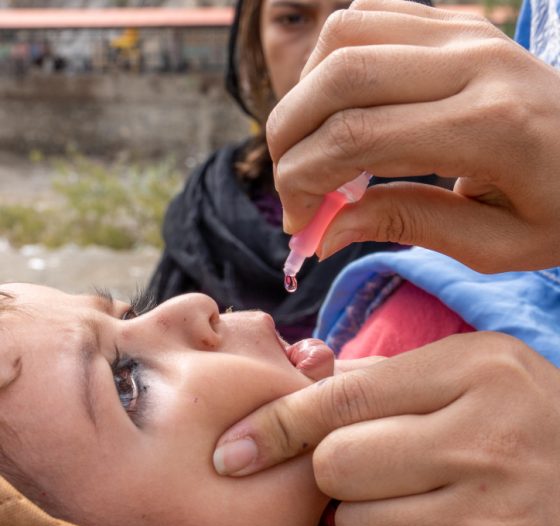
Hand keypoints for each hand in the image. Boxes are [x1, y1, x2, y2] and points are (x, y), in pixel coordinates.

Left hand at [213, 333, 559, 525]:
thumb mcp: (461, 366)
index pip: (343, 398)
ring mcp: (492, 518)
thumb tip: (295, 378)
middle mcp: (482, 443)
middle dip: (327, 470)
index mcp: (469, 373)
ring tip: (399, 497)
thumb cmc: (514, 409)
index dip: (276, 422)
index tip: (232, 449)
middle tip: (356, 464)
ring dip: (358, 516)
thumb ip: (377, 374)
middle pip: (336, 468)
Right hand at [266, 0, 559, 272]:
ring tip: (314, 147)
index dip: (303, 180)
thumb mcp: (492, 244)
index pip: (356, 137)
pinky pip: (370, 18)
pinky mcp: (458, 20)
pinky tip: (342, 107)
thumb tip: (324, 231)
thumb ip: (404, 226)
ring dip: (306, 96)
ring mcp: (466, 29)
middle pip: (338, 79)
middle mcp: (473, 62)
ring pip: (344, 37)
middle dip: (289, 138)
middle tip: (291, 185)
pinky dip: (334, 63)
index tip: (298, 221)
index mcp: (488, 127)